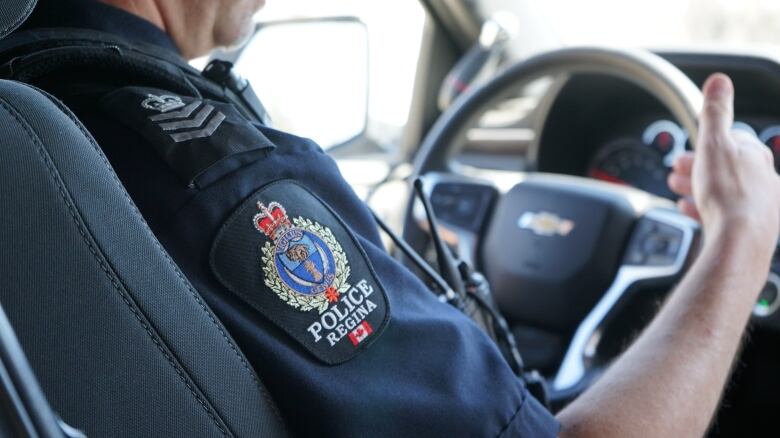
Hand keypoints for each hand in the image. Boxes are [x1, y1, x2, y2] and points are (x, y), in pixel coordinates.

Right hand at [668, 74, 779, 252]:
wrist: (738, 242)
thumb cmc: (727, 194)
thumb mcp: (714, 143)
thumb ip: (715, 113)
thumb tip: (719, 81)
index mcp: (758, 157)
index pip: (732, 141)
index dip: (706, 144)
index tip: (689, 150)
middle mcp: (766, 181)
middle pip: (727, 168)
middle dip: (699, 168)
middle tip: (678, 172)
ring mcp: (762, 208)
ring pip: (726, 192)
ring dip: (700, 189)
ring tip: (680, 192)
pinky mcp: (753, 231)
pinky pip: (726, 216)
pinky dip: (707, 211)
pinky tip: (693, 212)